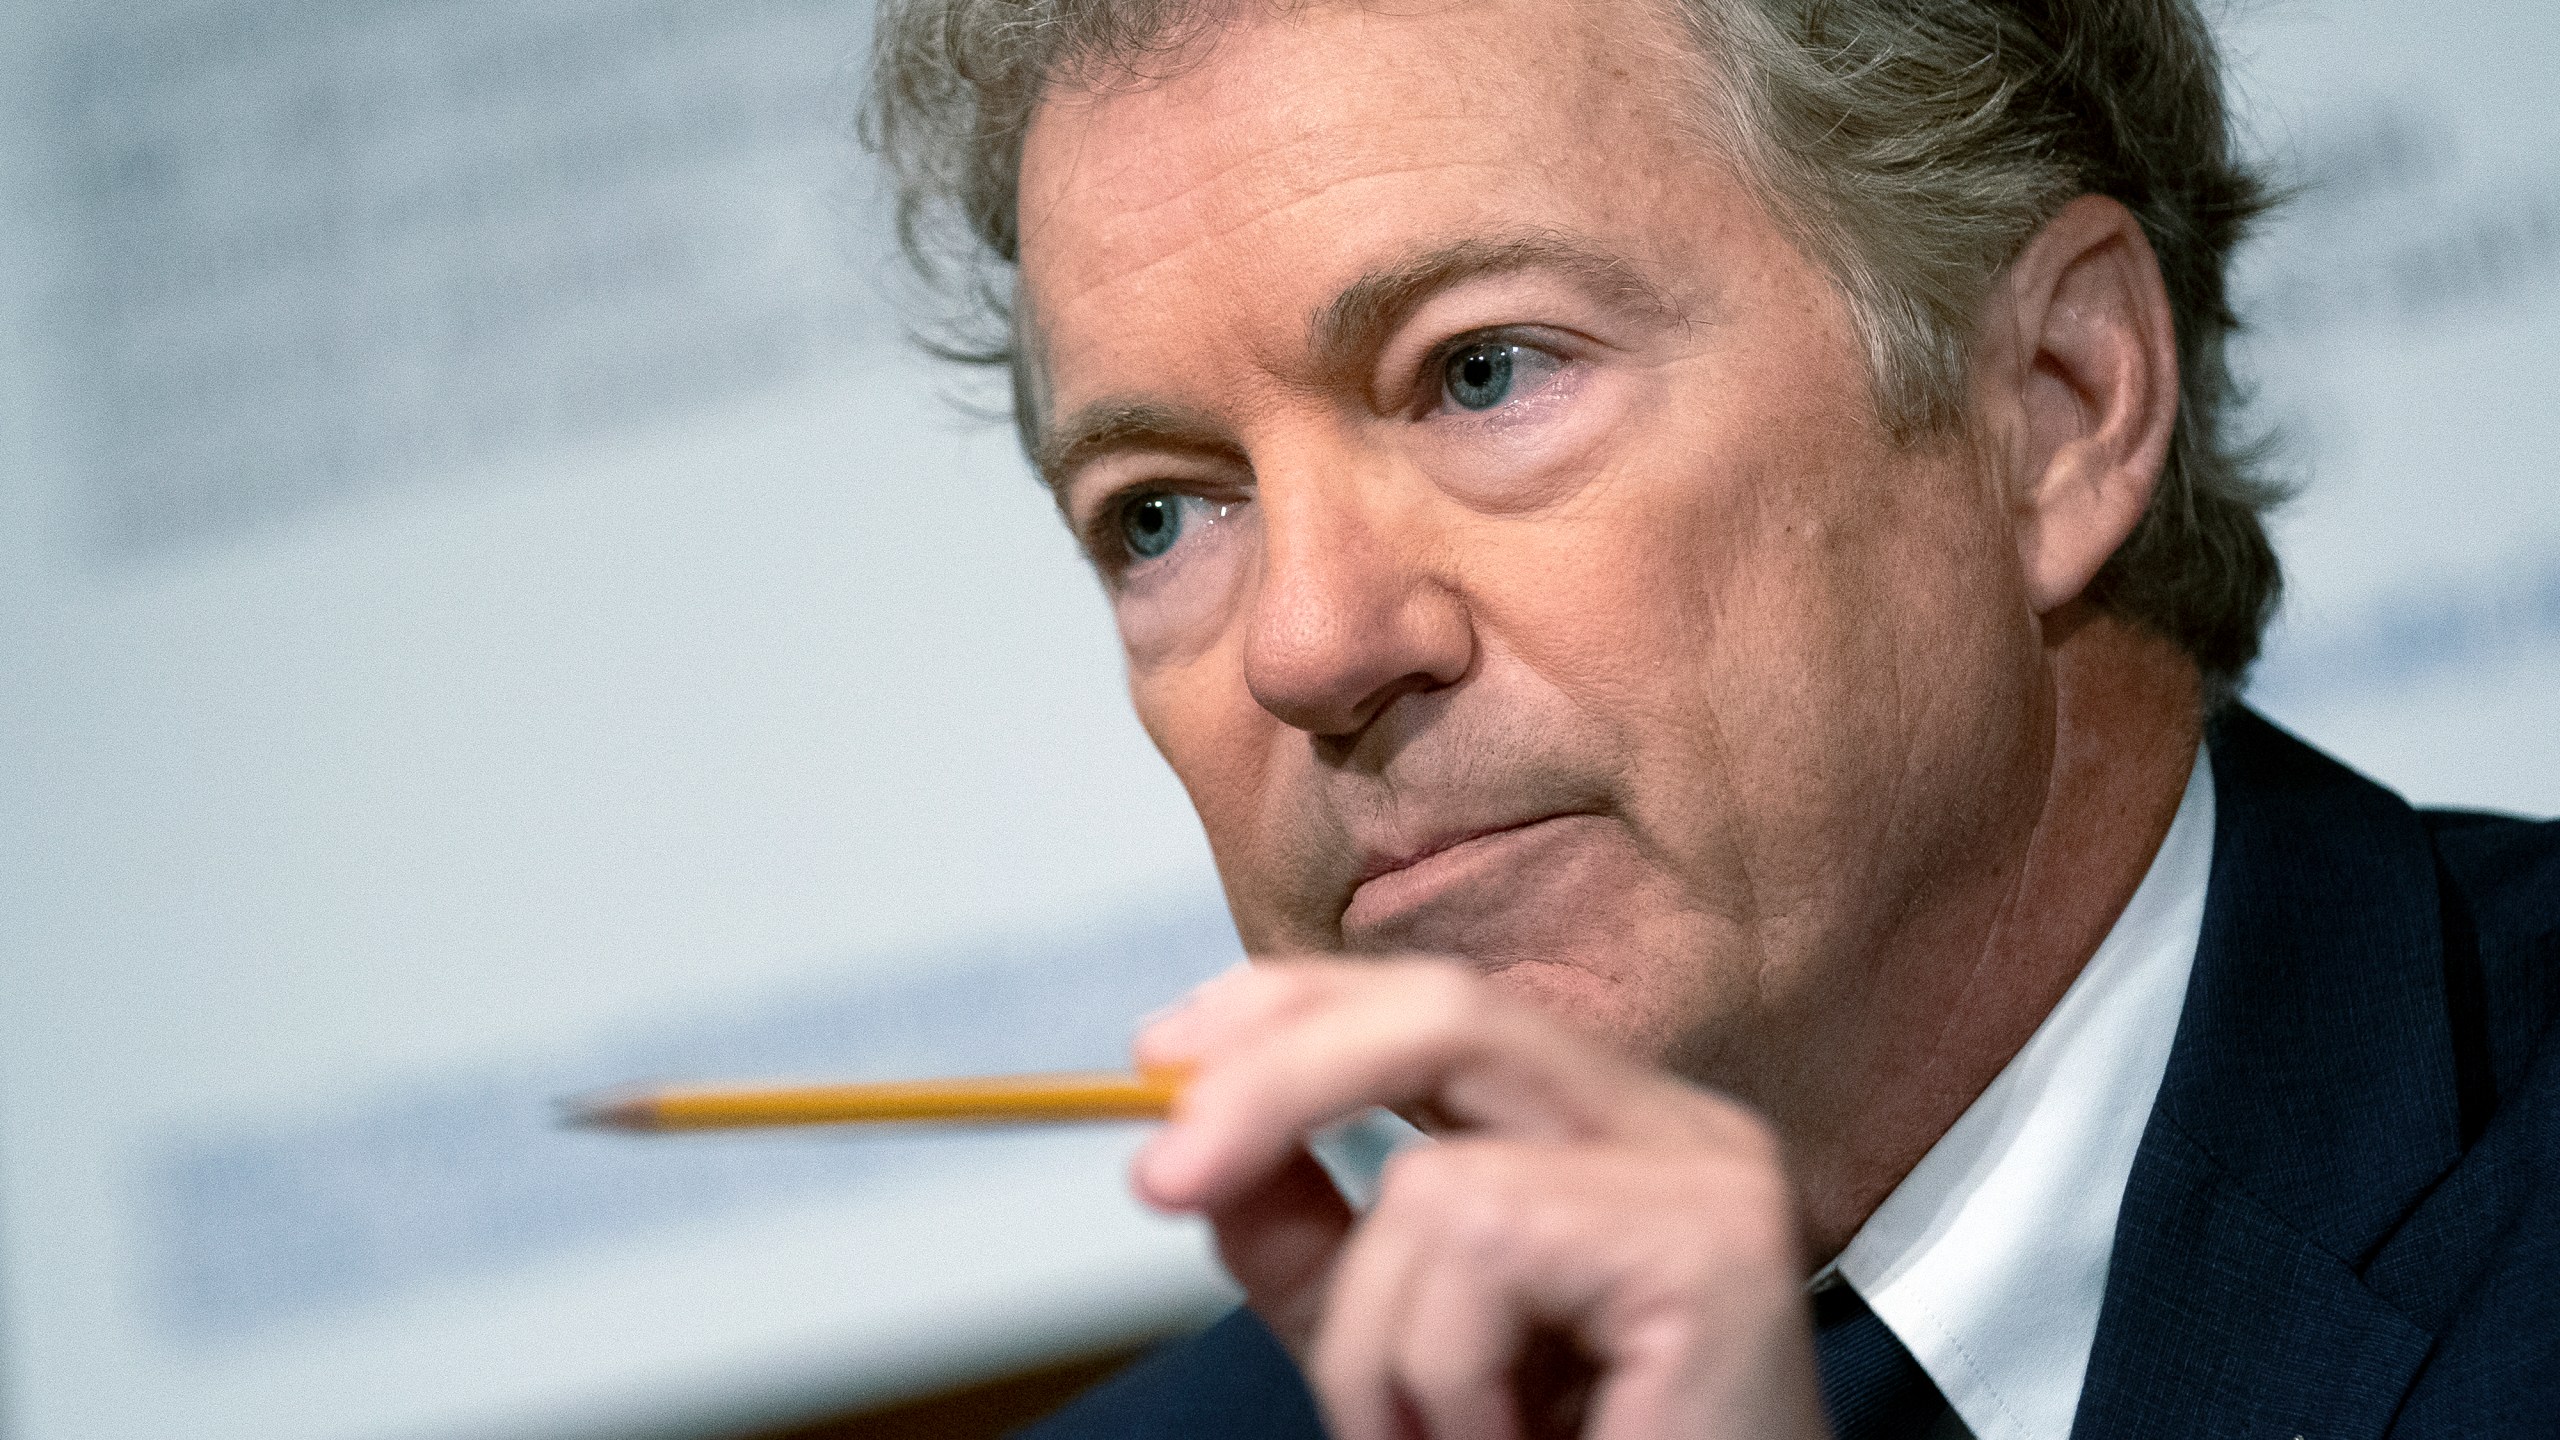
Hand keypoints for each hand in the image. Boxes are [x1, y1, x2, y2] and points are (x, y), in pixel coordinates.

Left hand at [1133, 959, 1830, 1439]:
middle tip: (1162, 1177)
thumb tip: (1205, 1152)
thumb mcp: (1397, 1358)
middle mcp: (1672, 1131)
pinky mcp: (1713, 1243)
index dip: (1290, 1007)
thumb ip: (1313, 1252)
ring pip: (1434, 1181)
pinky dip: (1446, 1376)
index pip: (1434, 1007)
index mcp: (1603, 1135)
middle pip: (1443, 1015)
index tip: (1159, 1055)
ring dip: (1378, 1348)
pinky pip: (1485, 1247)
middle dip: (1272, 1085)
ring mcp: (1706, 1177)